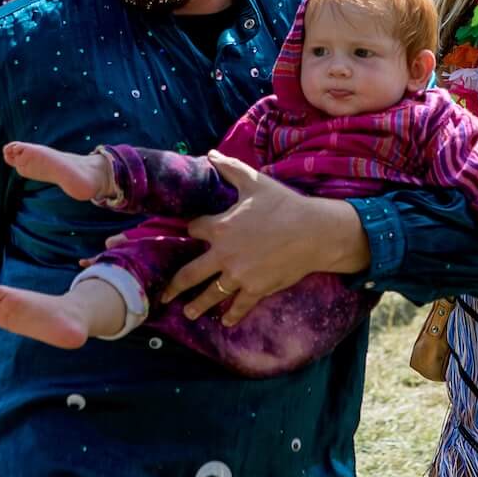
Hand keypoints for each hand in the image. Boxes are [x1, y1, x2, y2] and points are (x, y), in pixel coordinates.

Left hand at [162, 152, 334, 326]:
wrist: (313, 232)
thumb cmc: (284, 204)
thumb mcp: (255, 181)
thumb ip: (231, 168)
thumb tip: (211, 154)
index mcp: (220, 228)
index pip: (194, 230)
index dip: (192, 230)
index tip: (192, 232)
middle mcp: (223, 254)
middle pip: (190, 273)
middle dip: (175, 286)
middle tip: (164, 297)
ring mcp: (239, 275)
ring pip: (211, 295)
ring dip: (197, 305)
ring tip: (188, 313)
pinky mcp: (256, 289)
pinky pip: (240, 306)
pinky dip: (232, 315)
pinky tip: (225, 322)